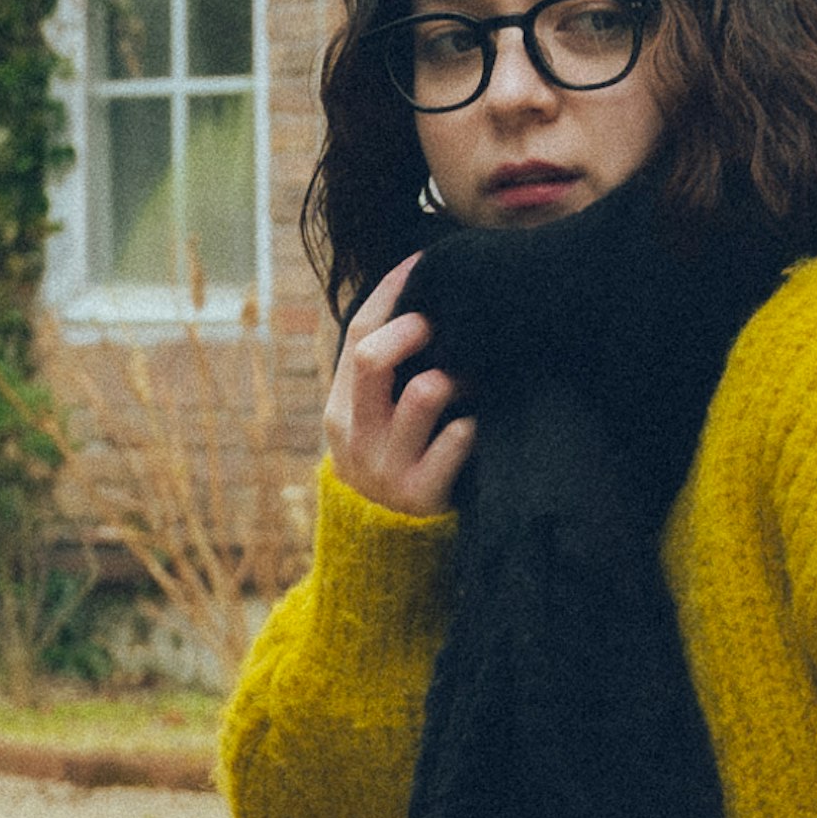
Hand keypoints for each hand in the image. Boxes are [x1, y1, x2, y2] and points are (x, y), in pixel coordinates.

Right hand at [323, 257, 473, 516]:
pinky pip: (455, 441)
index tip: (423, 262)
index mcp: (339, 408)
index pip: (357, 332)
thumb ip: (382, 378)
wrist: (385, 555)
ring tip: (472, 379)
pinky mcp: (420, 495)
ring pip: (422, 393)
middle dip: (415, 327)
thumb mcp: (370, 426)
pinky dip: (472, 425)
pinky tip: (477, 424)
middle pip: (373, 356)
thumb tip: (418, 307)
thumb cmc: (392, 470)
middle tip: (446, 323)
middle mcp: (355, 434)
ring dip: (456, 376)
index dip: (391, 291)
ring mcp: (385, 466)